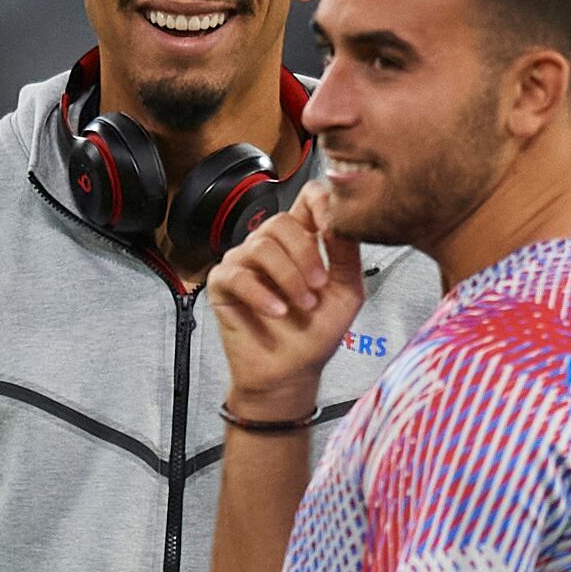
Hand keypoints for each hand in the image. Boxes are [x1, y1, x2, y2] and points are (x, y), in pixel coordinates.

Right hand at [207, 179, 363, 415]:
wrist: (291, 373)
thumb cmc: (316, 334)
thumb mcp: (347, 292)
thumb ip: (347, 254)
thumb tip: (343, 218)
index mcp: (302, 240)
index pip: (307, 198)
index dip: (320, 203)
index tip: (332, 226)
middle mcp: (271, 246)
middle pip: (281, 221)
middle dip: (304, 253)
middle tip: (320, 285)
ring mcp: (244, 262)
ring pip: (261, 246)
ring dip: (288, 277)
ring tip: (303, 305)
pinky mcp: (223, 284)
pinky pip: (237, 275)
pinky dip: (261, 294)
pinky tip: (278, 312)